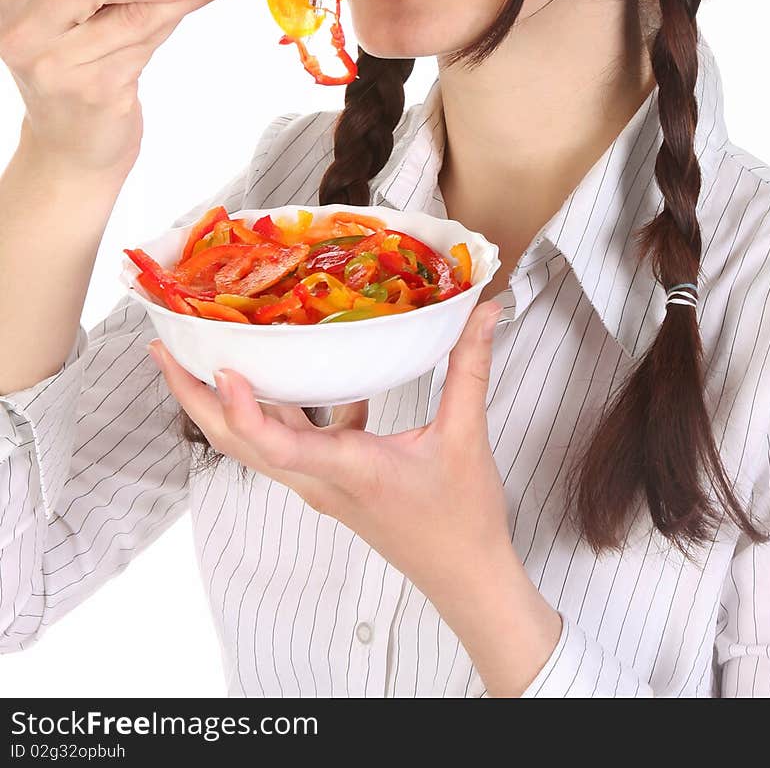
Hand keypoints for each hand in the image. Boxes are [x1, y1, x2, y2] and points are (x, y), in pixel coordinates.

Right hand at [0, 0, 229, 176]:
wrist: (71, 145)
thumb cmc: (77, 68)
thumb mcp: (87, 7)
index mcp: (12, 1)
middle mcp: (21, 33)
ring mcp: (54, 66)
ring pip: (130, 12)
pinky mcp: (92, 91)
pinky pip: (144, 44)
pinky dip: (172, 22)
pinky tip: (188, 10)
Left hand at [149, 296, 512, 605]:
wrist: (465, 577)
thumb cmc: (460, 520)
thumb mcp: (466, 436)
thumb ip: (470, 368)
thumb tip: (481, 312)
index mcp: (345, 470)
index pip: (276, 443)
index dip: (241, 408)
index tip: (221, 365)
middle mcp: (318, 480)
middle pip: (237, 441)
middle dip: (195, 396)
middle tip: (167, 346)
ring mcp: (319, 484)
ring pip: (255, 442)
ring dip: (224, 402)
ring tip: (203, 351)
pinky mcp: (331, 482)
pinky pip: (291, 442)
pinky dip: (282, 408)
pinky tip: (309, 374)